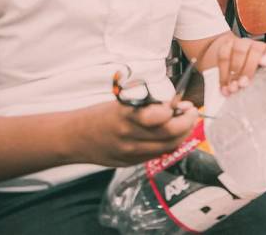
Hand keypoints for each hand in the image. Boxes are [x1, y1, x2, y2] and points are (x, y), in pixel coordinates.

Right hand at [73, 100, 198, 166]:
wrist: (74, 139)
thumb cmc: (98, 116)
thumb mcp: (121, 104)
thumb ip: (146, 106)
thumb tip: (174, 105)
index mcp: (126, 117)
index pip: (161, 116)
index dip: (178, 110)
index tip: (183, 103)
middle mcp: (130, 136)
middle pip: (170, 134)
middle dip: (187, 122)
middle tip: (191, 112)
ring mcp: (131, 152)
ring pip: (168, 147)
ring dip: (183, 134)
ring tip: (185, 122)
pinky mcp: (131, 162)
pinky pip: (159, 154)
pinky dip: (170, 143)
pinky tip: (172, 134)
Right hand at [216, 36, 265, 96]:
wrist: (238, 62)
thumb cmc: (256, 73)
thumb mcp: (264, 77)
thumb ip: (265, 81)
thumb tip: (262, 94)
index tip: (264, 64)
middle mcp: (257, 45)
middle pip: (254, 50)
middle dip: (248, 68)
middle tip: (243, 84)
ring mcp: (241, 43)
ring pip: (238, 51)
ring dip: (234, 71)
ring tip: (233, 87)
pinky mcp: (227, 45)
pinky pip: (223, 56)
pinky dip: (223, 74)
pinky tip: (224, 86)